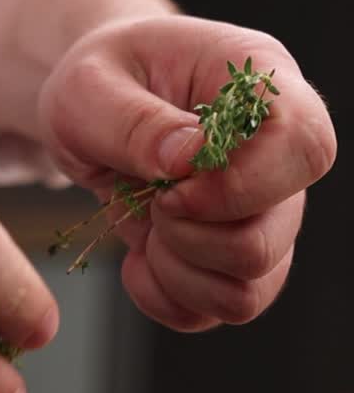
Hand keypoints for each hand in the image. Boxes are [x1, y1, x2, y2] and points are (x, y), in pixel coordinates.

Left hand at [38, 16, 336, 329]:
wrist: (94, 112)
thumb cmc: (100, 83)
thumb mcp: (88, 87)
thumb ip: (134, 121)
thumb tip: (185, 159)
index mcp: (259, 89)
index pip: (304, 146)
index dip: (238, 185)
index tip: (172, 188)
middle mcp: (277, 159)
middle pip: (273, 235)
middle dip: (193, 238)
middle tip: (152, 201)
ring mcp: (265, 216)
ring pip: (250, 288)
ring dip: (179, 273)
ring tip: (146, 228)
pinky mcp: (237, 262)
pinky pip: (220, 310)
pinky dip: (168, 297)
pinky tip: (142, 257)